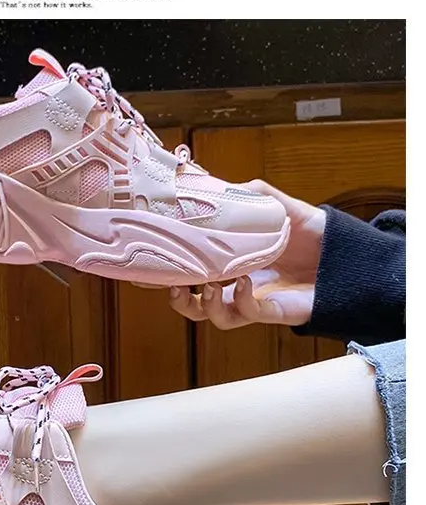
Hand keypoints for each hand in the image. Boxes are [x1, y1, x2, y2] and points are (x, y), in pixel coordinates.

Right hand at [167, 180, 326, 328]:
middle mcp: (240, 288)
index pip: (195, 276)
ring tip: (208, 287)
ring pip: (218, 318)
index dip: (173, 276)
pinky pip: (249, 314)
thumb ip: (254, 196)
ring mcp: (256, 302)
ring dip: (206, 305)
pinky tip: (242, 284)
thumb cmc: (314, 235)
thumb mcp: (280, 209)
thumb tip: (225, 185)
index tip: (155, 270)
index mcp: (235, 266)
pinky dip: (240, 301)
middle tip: (174, 287)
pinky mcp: (275, 311)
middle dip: (181, 302)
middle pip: (198, 307)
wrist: (350, 255)